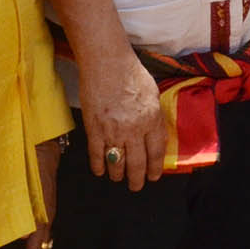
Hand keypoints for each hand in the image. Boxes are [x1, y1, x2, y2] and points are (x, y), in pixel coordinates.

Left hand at [22, 136, 63, 248]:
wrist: (42, 139)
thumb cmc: (30, 159)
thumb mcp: (21, 185)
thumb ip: (23, 210)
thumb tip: (25, 237)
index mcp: (43, 213)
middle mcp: (46, 214)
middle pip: (41, 248)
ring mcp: (46, 208)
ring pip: (41, 239)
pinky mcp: (43, 201)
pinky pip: (39, 228)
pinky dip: (32, 243)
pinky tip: (24, 244)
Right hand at [82, 41, 167, 188]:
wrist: (106, 62)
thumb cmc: (131, 73)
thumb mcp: (153, 94)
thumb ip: (154, 117)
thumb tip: (154, 136)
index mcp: (151, 119)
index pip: (155, 152)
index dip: (155, 168)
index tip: (154, 176)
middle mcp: (134, 128)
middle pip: (137, 163)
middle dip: (137, 179)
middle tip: (136, 186)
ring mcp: (112, 130)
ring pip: (116, 163)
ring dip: (118, 175)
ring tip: (119, 178)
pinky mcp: (94, 128)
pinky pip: (96, 155)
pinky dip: (98, 166)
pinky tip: (100, 171)